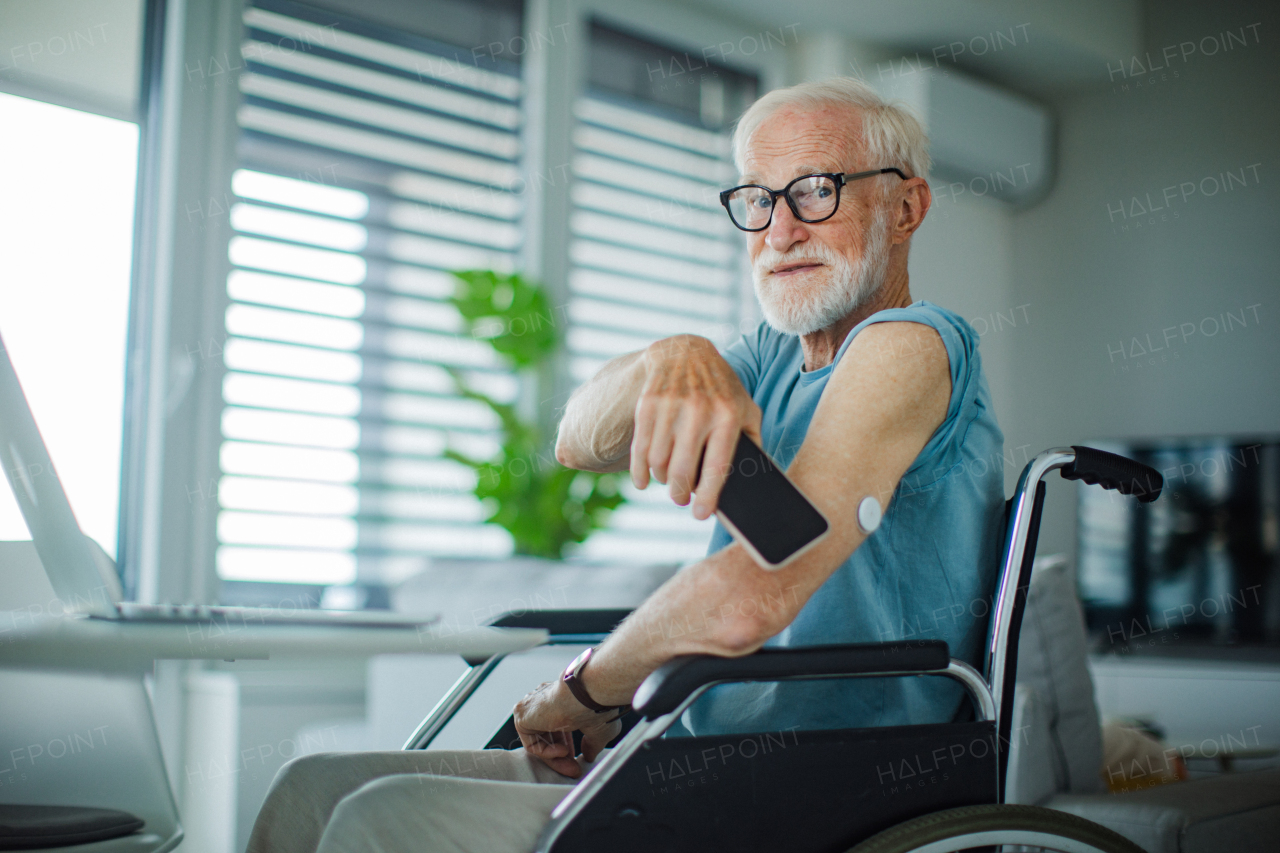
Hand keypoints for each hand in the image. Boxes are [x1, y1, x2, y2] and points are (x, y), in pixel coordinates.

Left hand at [513, 679, 621, 778]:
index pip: (557, 726)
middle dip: (561, 756)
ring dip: (555, 758)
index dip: (567, 745)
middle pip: (547, 736)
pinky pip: (531, 742)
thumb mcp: (598, 729)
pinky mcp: (522, 715)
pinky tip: (563, 751)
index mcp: (560, 698)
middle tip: (574, 769)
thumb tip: (590, 755)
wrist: (587, 695)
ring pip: (539, 741)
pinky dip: (546, 752)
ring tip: (571, 766)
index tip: (578, 759)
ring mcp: (532, 707)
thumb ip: (591, 743)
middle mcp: (545, 701)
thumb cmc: (596, 704)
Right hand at [631, 335, 761, 518]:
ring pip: (658, 463)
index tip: (701, 515)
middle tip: (680, 500)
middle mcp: (699, 410)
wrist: (685, 352)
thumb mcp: (746, 408)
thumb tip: (755, 481)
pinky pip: (640, 449)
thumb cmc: (721, 389)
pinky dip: (639, 472)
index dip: (708, 496)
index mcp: (728, 415)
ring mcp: (670, 406)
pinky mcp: (648, 403)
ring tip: (669, 481)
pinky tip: (644, 481)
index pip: (717, 466)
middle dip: (679, 494)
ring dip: (662, 480)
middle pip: (681, 471)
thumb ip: (753, 440)